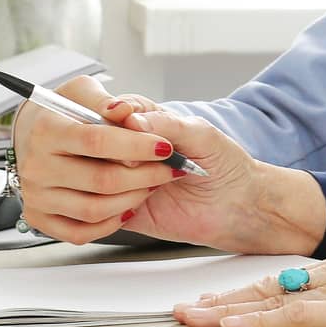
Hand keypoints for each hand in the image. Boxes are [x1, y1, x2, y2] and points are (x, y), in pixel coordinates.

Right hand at [16, 81, 323, 252]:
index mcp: (138, 122)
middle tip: (153, 161)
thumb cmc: (223, 163)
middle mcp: (120, 150)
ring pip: (87, 180)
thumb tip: (127, 117)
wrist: (238, 205)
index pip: (101, 112)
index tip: (127, 122)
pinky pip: (88, 215)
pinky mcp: (115, 210)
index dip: (109, 118)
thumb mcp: (200, 133)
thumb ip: (164, 123)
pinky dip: (110, 211)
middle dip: (119, 154)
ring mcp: (115, 180)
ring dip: (120, 184)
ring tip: (156, 184)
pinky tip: (140, 205)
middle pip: (88, 146)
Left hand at [173, 242, 325, 326]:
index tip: (214, 298)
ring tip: (191, 318)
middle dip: (223, 297)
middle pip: (268, 284)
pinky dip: (261, 320)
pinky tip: (234, 323)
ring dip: (227, 310)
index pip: (286, 278)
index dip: (246, 289)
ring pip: (272, 298)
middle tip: (183, 308)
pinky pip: (296, 316)